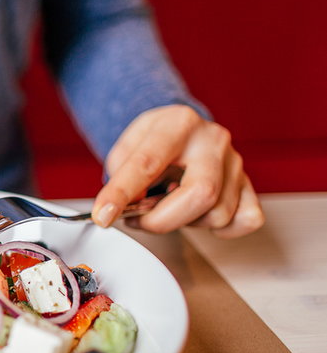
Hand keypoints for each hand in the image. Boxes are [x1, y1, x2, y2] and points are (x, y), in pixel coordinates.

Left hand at [91, 105, 263, 237]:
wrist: (179, 129)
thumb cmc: (152, 141)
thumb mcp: (126, 147)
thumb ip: (121, 175)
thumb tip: (124, 207)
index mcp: (178, 124)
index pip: (148, 164)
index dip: (122, 194)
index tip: (103, 216)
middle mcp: (212, 140)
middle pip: (202, 193)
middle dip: (162, 219)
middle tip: (139, 219)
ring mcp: (235, 162)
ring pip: (219, 213)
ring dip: (186, 222)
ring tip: (169, 207)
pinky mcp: (248, 184)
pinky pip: (246, 220)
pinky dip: (222, 228)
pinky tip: (199, 214)